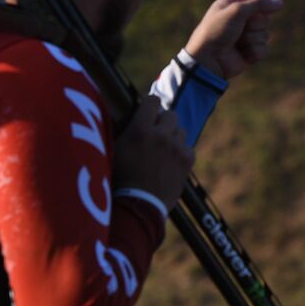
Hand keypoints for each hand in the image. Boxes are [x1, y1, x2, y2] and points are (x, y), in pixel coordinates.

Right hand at [113, 95, 192, 212]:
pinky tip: (170, 163)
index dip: (150, 106)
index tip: (147, 114)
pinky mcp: (187, 159)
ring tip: (162, 151)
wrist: (139, 205)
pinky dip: (181, 152)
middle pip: (170, 114)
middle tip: (155, 135)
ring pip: (180, 130)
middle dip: (163, 122)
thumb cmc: (120, 179)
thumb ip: (127, 130)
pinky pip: (188, 147)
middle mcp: (161, 135)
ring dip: (172, 137)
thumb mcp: (116, 150)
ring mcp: (176, 147)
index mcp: (140, 129)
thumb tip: (132, 116)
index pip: (152, 101)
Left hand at [183, 0, 283, 78]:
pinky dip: (255, 51)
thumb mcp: (236, 11)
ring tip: (239, 42)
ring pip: (266, 33)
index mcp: (232, 5)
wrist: (208, 59)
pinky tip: (242, 54)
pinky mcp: (249, 52)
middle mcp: (240, 19)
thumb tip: (280, 2)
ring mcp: (245, 36)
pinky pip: (264, 48)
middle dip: (256, 23)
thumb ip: (259, 4)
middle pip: (264, 16)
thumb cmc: (217, 31)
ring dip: (254, 38)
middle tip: (243, 27)